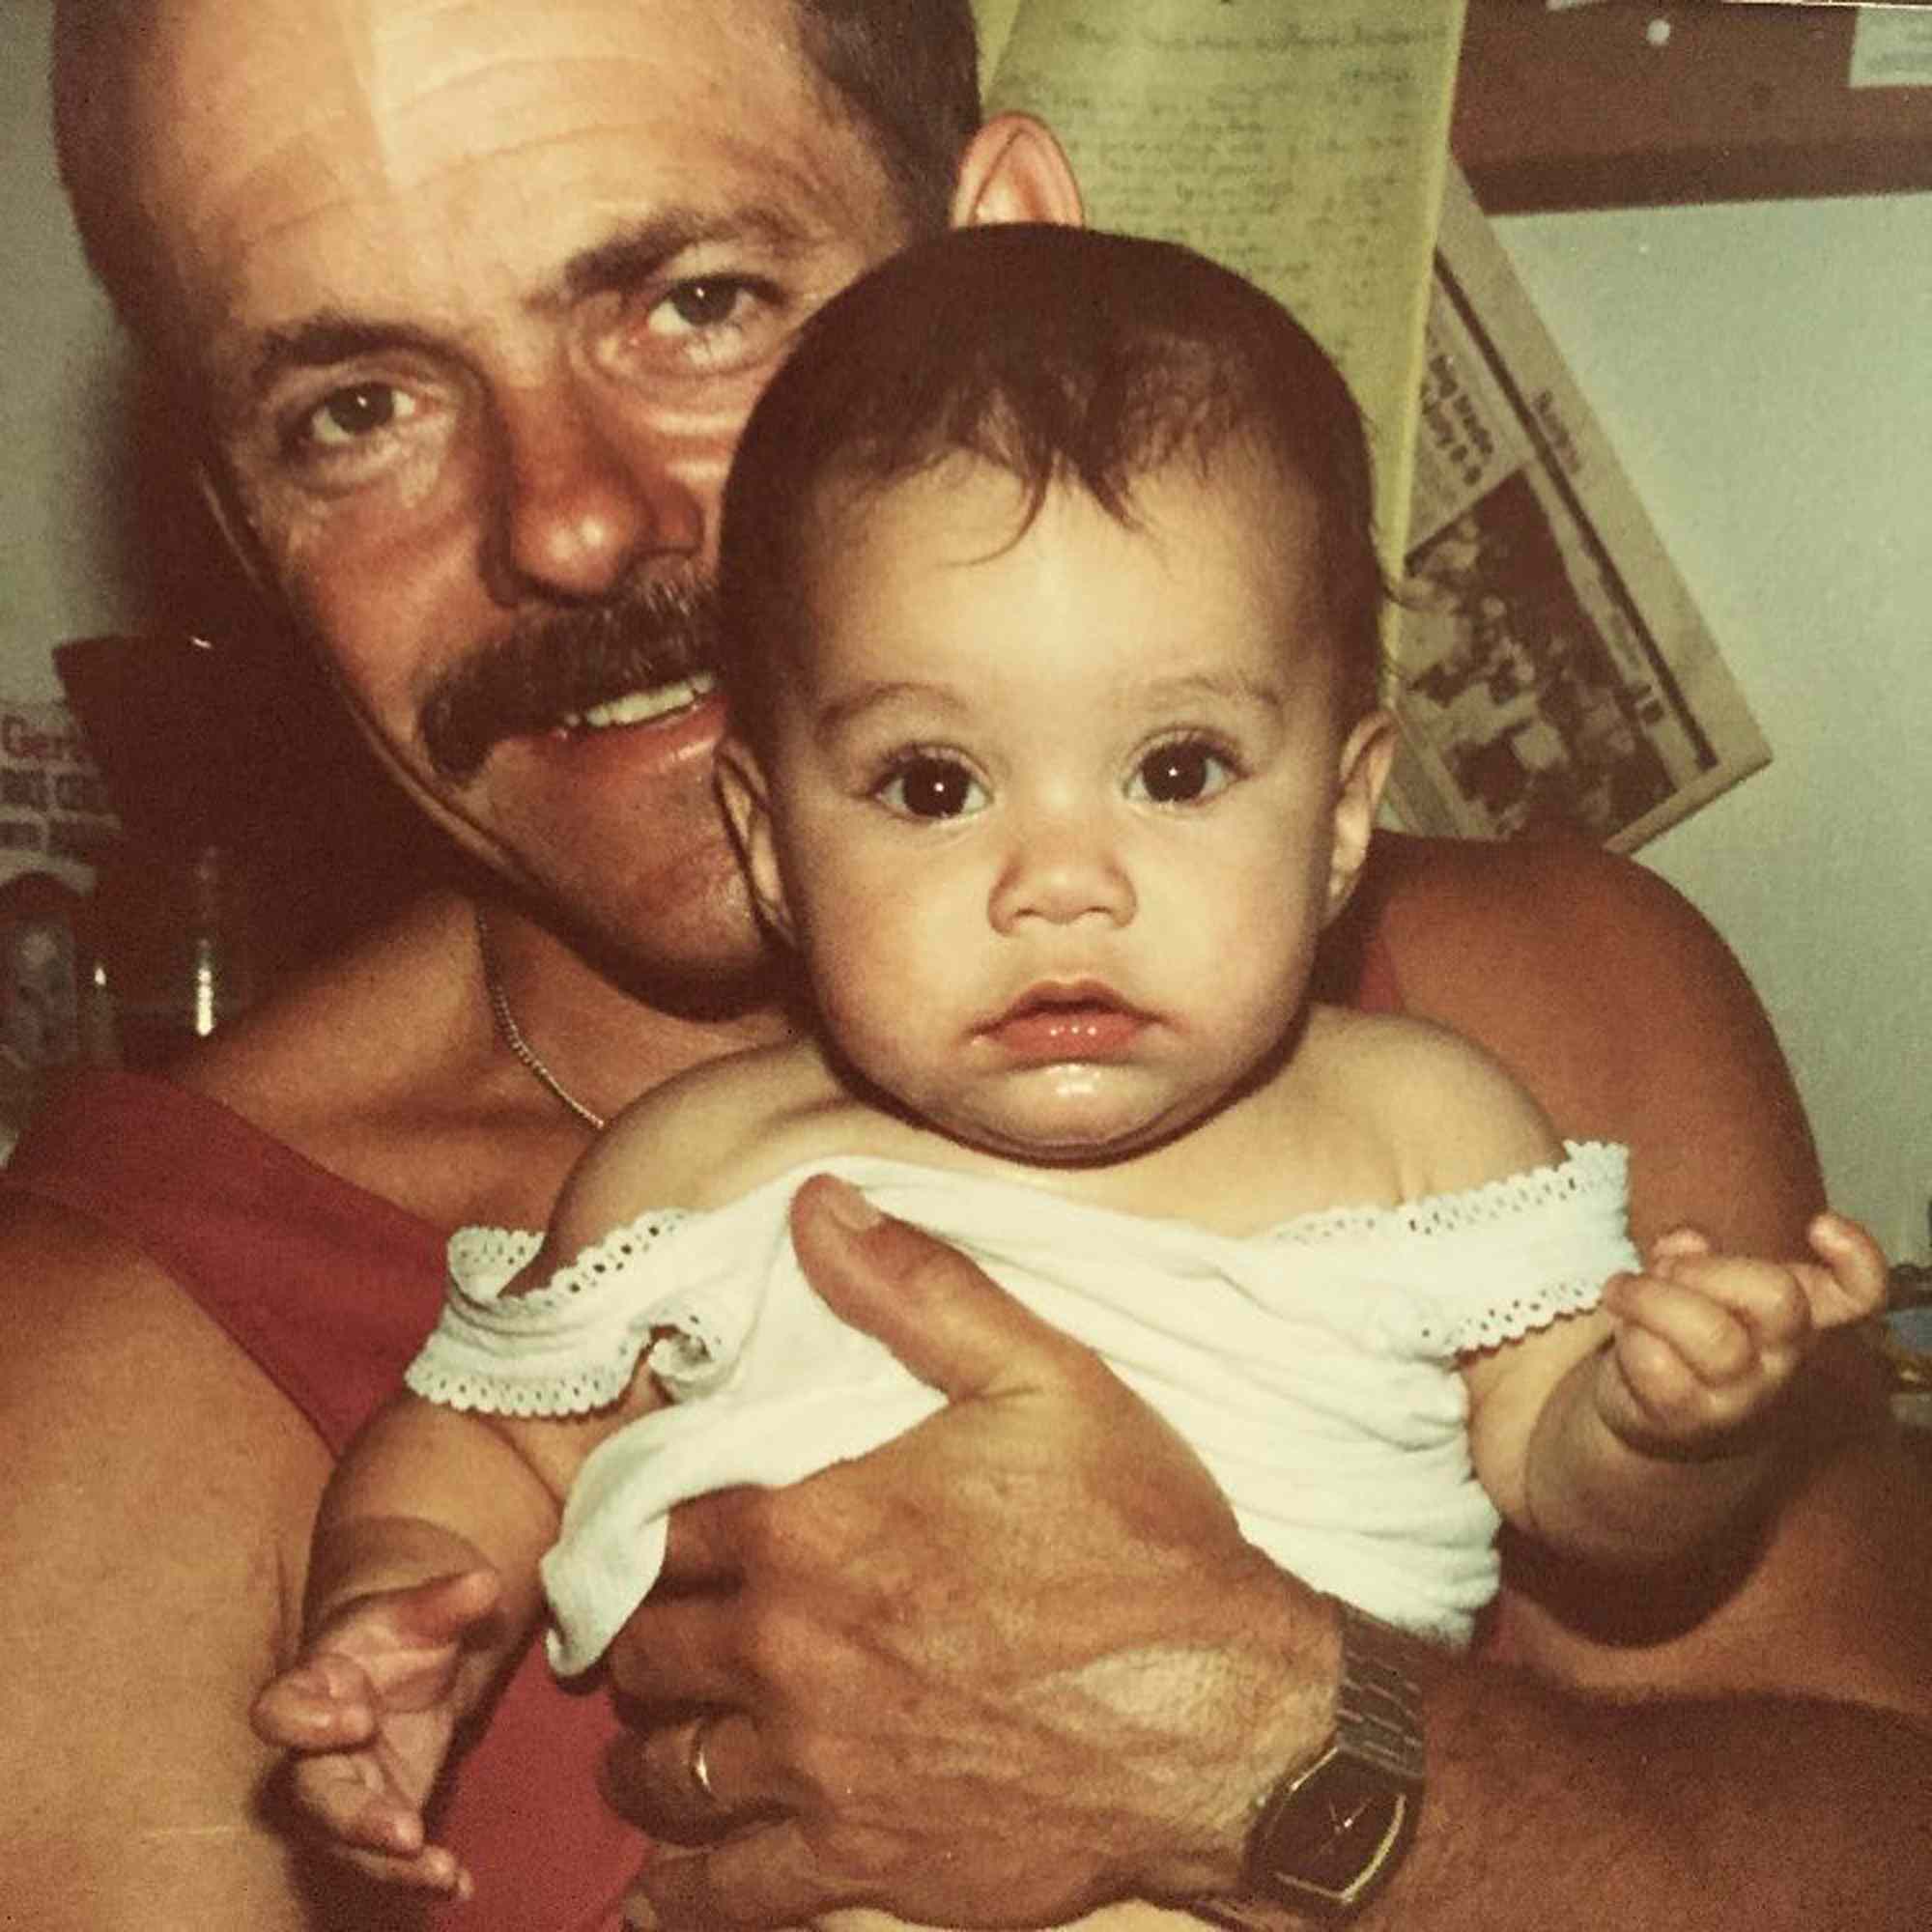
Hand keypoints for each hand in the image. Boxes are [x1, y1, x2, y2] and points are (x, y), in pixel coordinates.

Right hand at [250, 1566, 502, 1896]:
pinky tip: (460, 1885)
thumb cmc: (400, 1631)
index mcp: (313, 1685)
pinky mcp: (379, 1816)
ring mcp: (344, 1790)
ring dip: (390, 1866)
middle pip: (313, 1795)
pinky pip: (386, 1859)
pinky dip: (420, 1875)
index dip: (309, 1722)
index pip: (281, 1710)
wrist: (404, 1658)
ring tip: (441, 1873)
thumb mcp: (423, 1610)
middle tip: (404, 1832)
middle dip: (354, 1819)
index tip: (360, 1718)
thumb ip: (447, 1601)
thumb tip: (485, 1584)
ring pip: (345, 1843)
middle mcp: (316, 1749)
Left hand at [604, 1174, 1336, 1930]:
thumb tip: (813, 1206)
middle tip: (662, 1630)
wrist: (1230, 1715)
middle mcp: (789, 1649)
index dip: (663, 1525)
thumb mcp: (1042, 1377)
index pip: (675, 1524)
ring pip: (667, 1765)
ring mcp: (817, 1767)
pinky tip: (661, 1892)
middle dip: (649, 1632)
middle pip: (653, 1645)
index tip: (669, 1534)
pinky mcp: (861, 1864)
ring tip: (664, 1737)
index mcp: (814, 1525)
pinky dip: (679, 1895)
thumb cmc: (1138, 1538)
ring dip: (652, 1748)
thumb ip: (916, 1290)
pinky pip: (725, 1896)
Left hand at [1596, 1212, 1886, 1452]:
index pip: (1859, 1294)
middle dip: (1709, 1268)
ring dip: (1650, 1298)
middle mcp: (1781, 1356)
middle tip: (1665, 1268)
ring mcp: (1740, 1394)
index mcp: (1798, 1314)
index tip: (1820, 1225)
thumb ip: (1692, 1254)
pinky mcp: (1688, 1417)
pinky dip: (1629, 1335)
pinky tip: (1624, 1335)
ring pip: (1711, 1334)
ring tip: (1621, 1291)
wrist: (1652, 1416)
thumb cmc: (1684, 1332)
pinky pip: (1657, 1361)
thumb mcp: (1696, 1285)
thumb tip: (1685, 1241)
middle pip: (1778, 1298)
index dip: (1858, 1259)